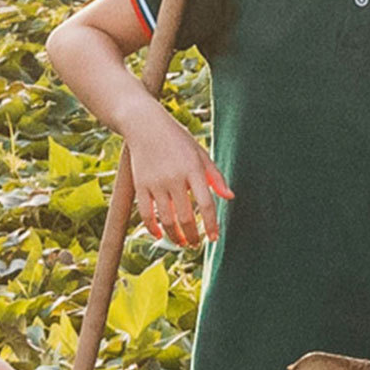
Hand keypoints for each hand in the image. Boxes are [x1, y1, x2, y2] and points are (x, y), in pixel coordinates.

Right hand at [118, 126, 230, 248]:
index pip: (206, 204)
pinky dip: (152, 227)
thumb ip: (215, 176)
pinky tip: (159, 235)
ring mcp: (155, 182)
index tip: (214, 238)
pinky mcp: (139, 185)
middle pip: (185, 216)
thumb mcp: (200, 153)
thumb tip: (229, 198)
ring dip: (174, 236)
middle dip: (192, 236)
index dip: (211, 224)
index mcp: (193, 169)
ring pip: (166, 219)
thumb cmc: (177, 139)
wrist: (144, 124)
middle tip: (196, 244)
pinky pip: (146, 213)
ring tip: (181, 242)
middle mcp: (174, 178)